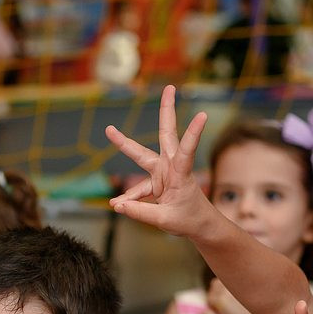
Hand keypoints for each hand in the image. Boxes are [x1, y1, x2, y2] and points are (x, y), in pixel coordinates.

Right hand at [106, 86, 212, 239]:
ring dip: (126, 144)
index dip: (193, 134)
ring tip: (109, 130)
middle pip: (166, 134)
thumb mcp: (164, 220)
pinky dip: (129, 198)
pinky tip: (119, 205)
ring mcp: (163, 173)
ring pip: (142, 155)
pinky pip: (138, 188)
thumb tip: (116, 205)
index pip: (187, 151)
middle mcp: (171, 167)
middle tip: (170, 88)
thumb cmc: (189, 220)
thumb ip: (140, 212)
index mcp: (181, 174)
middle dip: (166, 111)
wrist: (199, 225)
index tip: (203, 115)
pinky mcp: (157, 181)